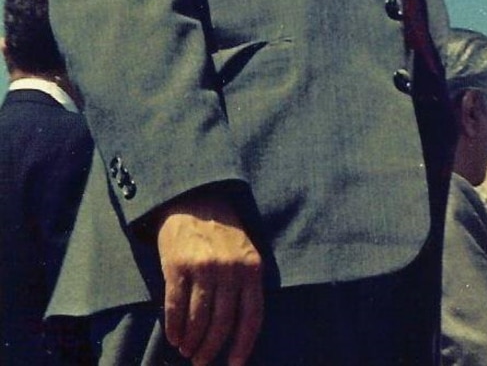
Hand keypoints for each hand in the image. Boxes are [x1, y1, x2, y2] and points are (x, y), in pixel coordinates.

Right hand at [157, 190, 263, 365]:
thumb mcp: (245, 249)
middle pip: (222, 323)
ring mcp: (202, 266)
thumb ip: (247, 281)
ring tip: (187, 351)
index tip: (233, 364)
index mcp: (252, 266)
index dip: (242, 346)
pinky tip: (173, 337)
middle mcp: (229, 268)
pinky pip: (175, 306)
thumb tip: (241, 328)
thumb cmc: (222, 228)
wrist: (193, 197)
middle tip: (202, 361)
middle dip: (211, 348)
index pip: (252, 317)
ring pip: (198, 319)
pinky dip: (174, 327)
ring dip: (192, 342)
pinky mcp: (177, 265)